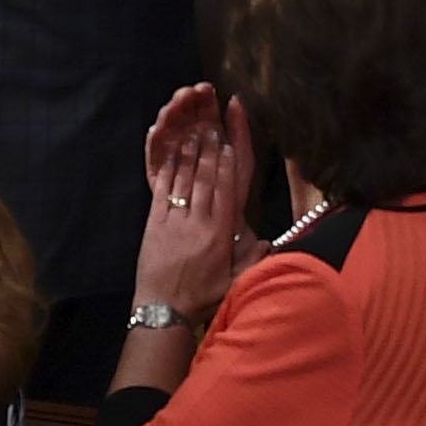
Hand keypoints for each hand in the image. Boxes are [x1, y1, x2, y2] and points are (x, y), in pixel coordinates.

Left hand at [132, 84, 256, 307]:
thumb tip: (271, 240)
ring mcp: (175, 218)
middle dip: (210, 141)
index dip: (231, 155)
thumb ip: (254, 259)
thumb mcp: (236, 283)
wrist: (163, 311)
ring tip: (195, 122)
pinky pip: (163, 188)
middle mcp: (199, 220)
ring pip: (185, 176)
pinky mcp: (155, 221)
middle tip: (212, 114)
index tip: (232, 132)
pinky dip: (167, 167)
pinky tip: (171, 149)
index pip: (228, 185)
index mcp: (221, 232)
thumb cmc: (202, 299)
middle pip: (206, 173)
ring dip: (190, 147)